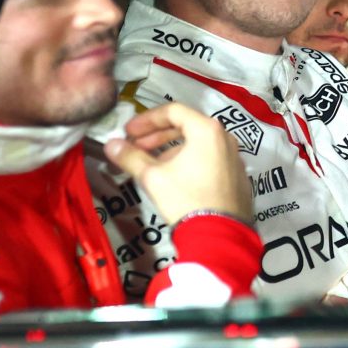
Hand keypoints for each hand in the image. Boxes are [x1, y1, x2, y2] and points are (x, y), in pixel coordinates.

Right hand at [103, 104, 252, 224]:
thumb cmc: (186, 199)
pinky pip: (210, 159)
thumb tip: (110, 145)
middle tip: (135, 147)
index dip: (146, 119)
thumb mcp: (153, 177)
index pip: (173, 111)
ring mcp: (234, 157)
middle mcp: (225, 138)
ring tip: (151, 166)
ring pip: (198, 144)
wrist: (220, 236)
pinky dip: (190, 161)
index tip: (128, 132)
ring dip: (171, 150)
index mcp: (207, 130)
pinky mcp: (237, 176)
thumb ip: (130, 157)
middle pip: (186, 126)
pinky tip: (174, 179)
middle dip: (157, 135)